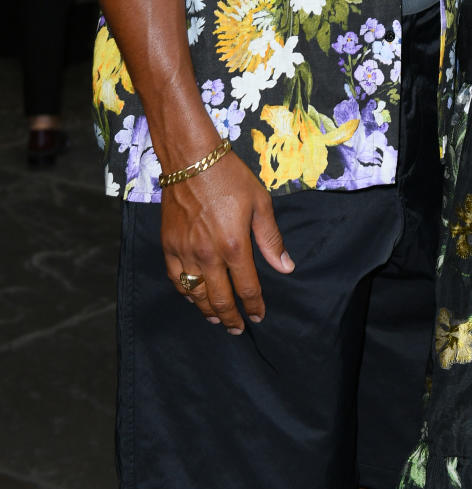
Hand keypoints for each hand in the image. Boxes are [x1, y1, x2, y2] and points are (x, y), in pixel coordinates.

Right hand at [161, 152, 293, 332]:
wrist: (191, 159)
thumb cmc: (230, 177)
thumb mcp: (260, 203)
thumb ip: (271, 239)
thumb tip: (285, 267)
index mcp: (234, 246)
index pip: (247, 288)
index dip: (255, 305)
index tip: (259, 316)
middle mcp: (208, 256)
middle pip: (220, 299)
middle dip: (232, 318)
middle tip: (238, 328)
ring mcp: (185, 253)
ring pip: (196, 295)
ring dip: (208, 311)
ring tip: (217, 318)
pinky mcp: (169, 246)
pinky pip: (176, 280)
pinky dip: (185, 294)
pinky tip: (193, 297)